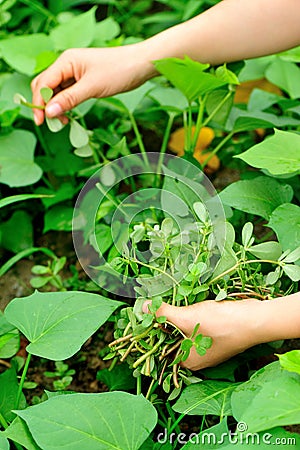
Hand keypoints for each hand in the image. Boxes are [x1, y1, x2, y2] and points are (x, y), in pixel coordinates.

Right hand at [31, 44, 156, 124]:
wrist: (140, 64)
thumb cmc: (118, 71)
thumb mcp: (92, 87)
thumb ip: (69, 99)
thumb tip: (49, 112)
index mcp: (66, 61)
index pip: (43, 83)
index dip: (39, 102)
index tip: (41, 122)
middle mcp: (67, 65)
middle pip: (45, 86)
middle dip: (44, 105)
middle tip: (51, 124)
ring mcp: (75, 73)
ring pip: (56, 91)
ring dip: (55, 107)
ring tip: (63, 122)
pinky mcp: (83, 81)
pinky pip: (67, 93)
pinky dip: (65, 105)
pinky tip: (69, 115)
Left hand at [144, 299, 265, 370]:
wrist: (255, 320)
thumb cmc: (221, 324)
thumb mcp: (187, 317)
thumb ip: (164, 313)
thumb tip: (143, 307)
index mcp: (188, 362)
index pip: (162, 347)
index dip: (152, 330)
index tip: (144, 314)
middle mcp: (197, 358)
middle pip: (173, 338)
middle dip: (165, 321)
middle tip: (156, 304)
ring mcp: (209, 348)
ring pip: (185, 331)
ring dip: (179, 317)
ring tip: (171, 302)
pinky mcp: (217, 336)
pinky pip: (197, 327)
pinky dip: (192, 316)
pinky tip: (191, 305)